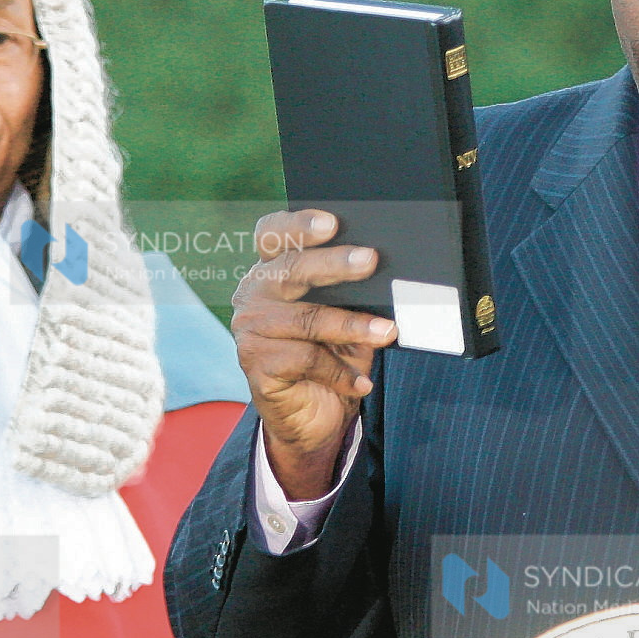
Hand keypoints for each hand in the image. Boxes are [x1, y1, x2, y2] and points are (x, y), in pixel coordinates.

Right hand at [231, 209, 396, 498]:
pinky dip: (340, 372)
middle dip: (335, 264)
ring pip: (307, 319)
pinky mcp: (255, 364)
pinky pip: (306, 360)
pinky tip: (361, 382)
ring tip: (388, 331)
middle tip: (371, 260)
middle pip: (291, 269)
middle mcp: (254, 293)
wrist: (313, 415)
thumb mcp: (346, 315)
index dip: (298, 224)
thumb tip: (387, 271)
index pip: (273, 234)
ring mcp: (250, 329)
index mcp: (272, 269)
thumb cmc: (333, 353)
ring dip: (353, 326)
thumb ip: (352, 291)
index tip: (332, 222)